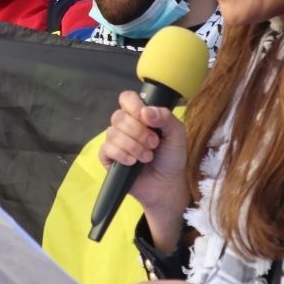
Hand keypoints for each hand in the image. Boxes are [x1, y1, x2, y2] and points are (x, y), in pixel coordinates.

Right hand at [99, 91, 189, 248]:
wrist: (167, 184)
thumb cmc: (171, 157)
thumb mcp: (177, 134)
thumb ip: (166, 118)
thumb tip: (146, 111)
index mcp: (140, 115)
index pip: (127, 98)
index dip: (134, 106)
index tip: (147, 119)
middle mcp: (125, 125)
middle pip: (118, 116)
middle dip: (138, 132)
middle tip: (154, 144)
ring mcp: (115, 141)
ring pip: (112, 133)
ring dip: (133, 146)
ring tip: (147, 157)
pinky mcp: (108, 157)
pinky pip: (107, 149)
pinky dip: (122, 155)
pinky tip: (133, 162)